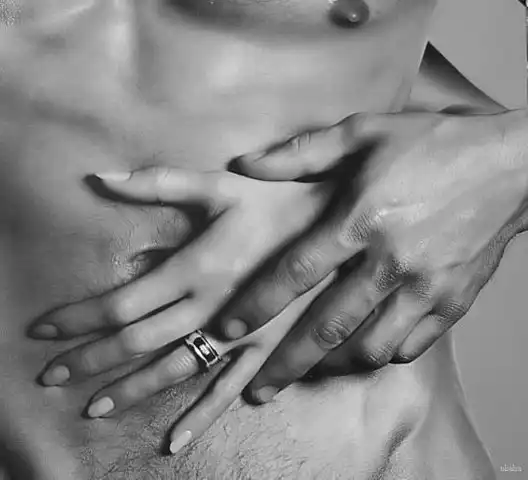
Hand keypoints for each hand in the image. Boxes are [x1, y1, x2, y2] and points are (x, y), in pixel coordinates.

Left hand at [28, 166, 333, 447]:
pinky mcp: (266, 349)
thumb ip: (157, 183)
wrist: (335, 228)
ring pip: (173, 371)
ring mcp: (239, 335)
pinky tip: (176, 441)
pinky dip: (200, 416)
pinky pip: (228, 388)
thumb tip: (99, 178)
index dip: (77, 318)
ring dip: (130, 390)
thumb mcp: (217, 185)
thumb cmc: (275, 200)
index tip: (41, 330)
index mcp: (196, 266)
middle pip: (137, 342)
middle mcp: (211, 308)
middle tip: (50, 377)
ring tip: (94, 410)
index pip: (120, 302)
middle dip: (89, 360)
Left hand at [213, 110, 527, 401]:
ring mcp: (427, 287)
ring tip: (306, 373)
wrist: (511, 166)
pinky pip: (411, 347)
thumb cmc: (434, 145)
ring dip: (331, 367)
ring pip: (369, 348)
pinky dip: (381, 356)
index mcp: (362, 218)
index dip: (257, 304)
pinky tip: (362, 351)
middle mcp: (392, 261)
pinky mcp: (454, 303)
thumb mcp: (364, 132)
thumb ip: (301, 153)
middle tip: (258, 389)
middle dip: (286, 364)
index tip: (228, 329)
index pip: (296, 272)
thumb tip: (245, 164)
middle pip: (328, 327)